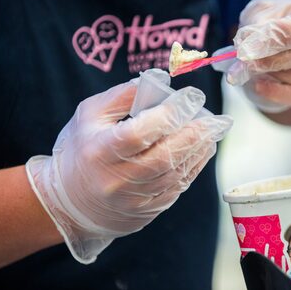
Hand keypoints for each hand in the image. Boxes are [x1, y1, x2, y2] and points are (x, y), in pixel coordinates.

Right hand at [26, 70, 232, 262]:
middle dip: (196, 135)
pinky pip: (177, 187)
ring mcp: (134, 199)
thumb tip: (160, 79)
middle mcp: (118, 179)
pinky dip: (194, 167)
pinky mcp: (147, 210)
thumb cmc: (82, 150)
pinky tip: (203, 150)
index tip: (193, 96)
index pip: (140, 133)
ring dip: (200, 150)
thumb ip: (122, 96)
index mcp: (101, 151)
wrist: (71, 202)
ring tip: (215, 131)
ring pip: (176, 174)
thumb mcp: (90, 116)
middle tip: (219, 119)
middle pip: (165, 157)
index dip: (170, 114)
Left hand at [215, 0, 290, 112]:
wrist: (288, 46)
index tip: (253, 45)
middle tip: (246, 61)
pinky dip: (275, 92)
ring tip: (256, 67)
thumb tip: (247, 45)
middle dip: (270, 60)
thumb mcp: (262, 13)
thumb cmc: (277, 24)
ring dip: (271, 75)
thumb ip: (255, 25)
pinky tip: (260, 85)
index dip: (281, 36)